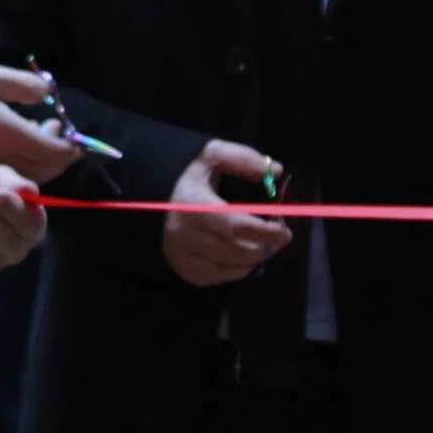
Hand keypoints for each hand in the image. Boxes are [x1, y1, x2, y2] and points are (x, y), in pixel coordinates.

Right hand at [0, 62, 80, 181]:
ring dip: (41, 158)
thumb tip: (48, 91)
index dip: (72, 147)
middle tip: (58, 128)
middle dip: (61, 154)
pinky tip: (14, 135)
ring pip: (27, 174)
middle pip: (45, 170)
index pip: (53, 152)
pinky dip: (21, 160)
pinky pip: (8, 172)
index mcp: (5, 133)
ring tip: (39, 129)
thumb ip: (21, 85)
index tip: (77, 134)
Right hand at [159, 141, 290, 287]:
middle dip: (264, 246)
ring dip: (253, 258)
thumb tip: (276, 171)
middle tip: (276, 235)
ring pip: (231, 268)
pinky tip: (238, 253)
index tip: (285, 231)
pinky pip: (218, 278)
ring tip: (258, 242)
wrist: (147, 192)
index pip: (238, 226)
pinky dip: (236, 269)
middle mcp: (185, 234)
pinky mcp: (182, 268)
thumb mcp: (212, 154)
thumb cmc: (186, 173)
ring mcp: (182, 255)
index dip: (267, 232)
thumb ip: (244, 159)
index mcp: (194, 204)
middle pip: (238, 251)